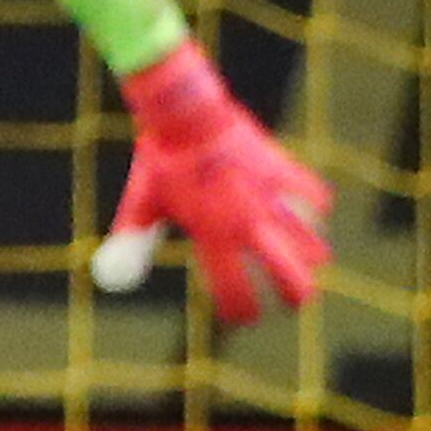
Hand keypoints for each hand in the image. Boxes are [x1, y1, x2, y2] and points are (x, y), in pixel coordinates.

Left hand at [97, 40, 329, 323]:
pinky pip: (317, 199)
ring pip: (314, 243)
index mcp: (212, 236)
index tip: (242, 318)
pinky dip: (315, 209)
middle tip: (293, 304)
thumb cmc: (160, 162)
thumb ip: (132, 240)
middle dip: (296, 298)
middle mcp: (247, 222)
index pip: (235, 293)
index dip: (241, 313)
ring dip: (310, 256)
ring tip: (302, 260)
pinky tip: (306, 215)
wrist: (186, 113)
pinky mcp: (286, 172)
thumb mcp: (142, 204)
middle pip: (292, 277)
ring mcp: (271, 197)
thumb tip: (113, 274)